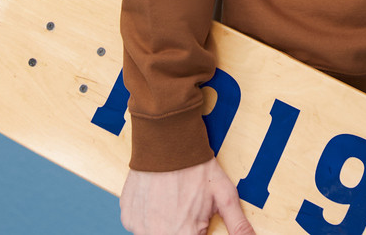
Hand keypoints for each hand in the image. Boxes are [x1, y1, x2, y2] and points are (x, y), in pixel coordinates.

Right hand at [120, 157, 255, 234]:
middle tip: (186, 207)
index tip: (198, 221)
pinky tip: (158, 197)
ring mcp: (139, 228)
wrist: (166, 139)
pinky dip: (148, 216)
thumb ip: (237, 224)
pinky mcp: (127, 217)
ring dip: (165, 223)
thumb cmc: (196, 166)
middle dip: (183, 226)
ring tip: (173, 200)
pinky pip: (139, 224)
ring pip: (155, 233)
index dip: (198, 231)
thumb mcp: (224, 194)